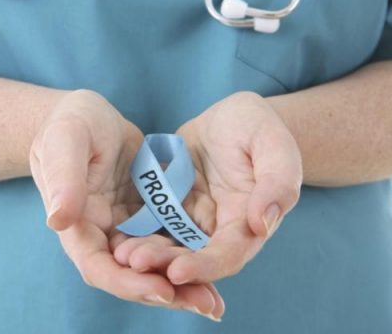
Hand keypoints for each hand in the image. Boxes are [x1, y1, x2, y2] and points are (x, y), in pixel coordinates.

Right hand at [29, 90, 221, 312]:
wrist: (86, 111)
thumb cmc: (70, 122)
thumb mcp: (66, 141)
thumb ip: (63, 178)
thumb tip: (58, 220)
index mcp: (77, 224)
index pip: (98, 267)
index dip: (128, 283)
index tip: (162, 288)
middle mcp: (101, 235)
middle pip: (131, 276)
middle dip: (166, 293)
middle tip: (206, 304)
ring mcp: (126, 228)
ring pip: (154, 266)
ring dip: (183, 284)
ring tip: (215, 302)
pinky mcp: (148, 217)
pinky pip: (170, 242)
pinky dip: (189, 258)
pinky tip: (217, 267)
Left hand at [113, 92, 302, 316]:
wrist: (231, 118)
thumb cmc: (258, 126)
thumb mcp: (273, 144)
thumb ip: (277, 182)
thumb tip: (261, 224)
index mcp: (248, 222)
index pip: (229, 255)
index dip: (205, 267)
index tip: (177, 272)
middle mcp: (219, 231)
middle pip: (193, 259)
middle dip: (164, 265)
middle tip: (133, 262)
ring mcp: (192, 221)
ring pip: (168, 247)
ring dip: (147, 255)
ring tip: (121, 255)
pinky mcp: (169, 209)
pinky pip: (151, 226)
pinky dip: (136, 235)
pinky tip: (115, 238)